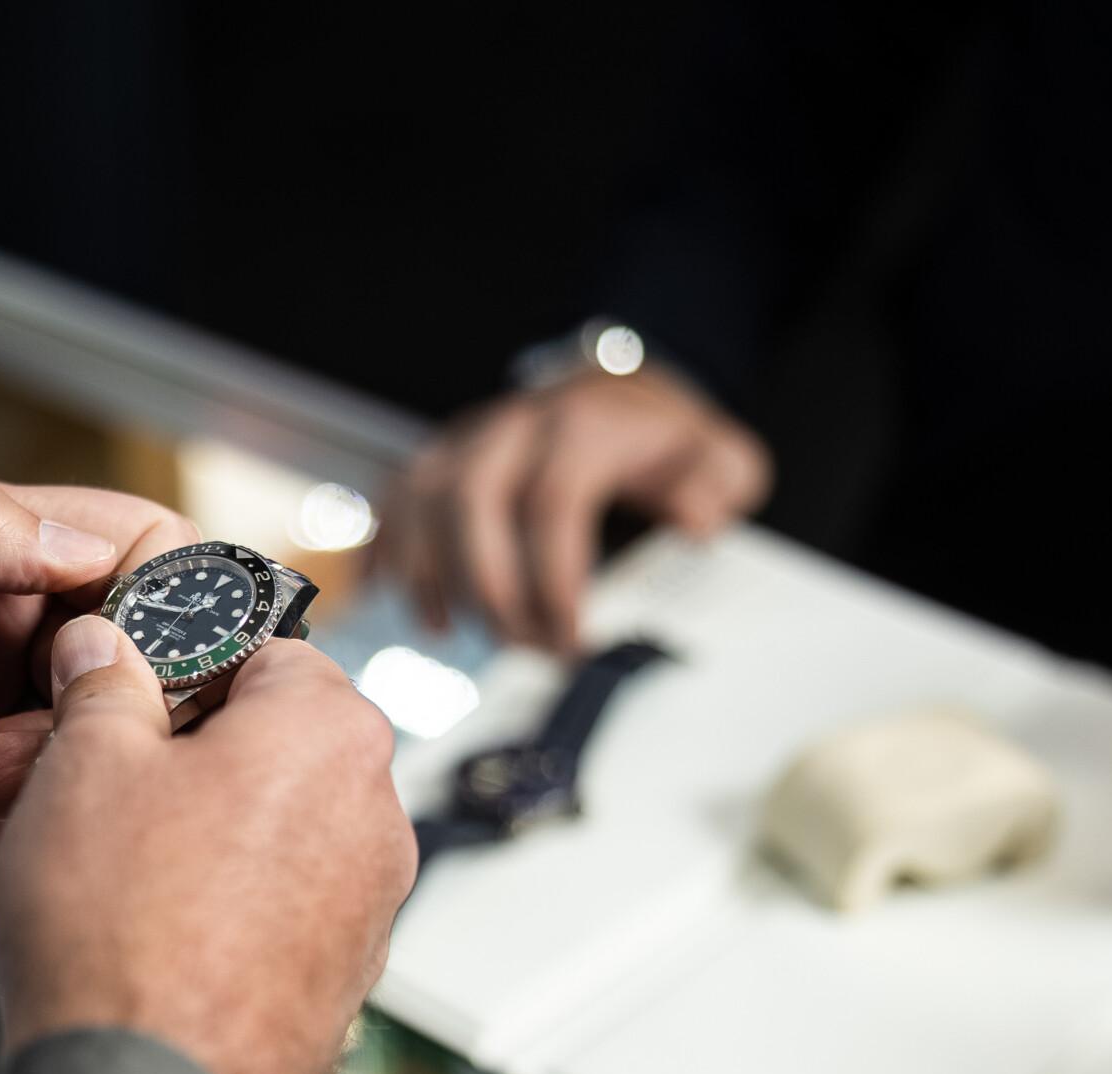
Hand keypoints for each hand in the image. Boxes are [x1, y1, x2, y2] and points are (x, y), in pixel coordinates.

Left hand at [0, 475, 194, 858]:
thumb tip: (96, 543)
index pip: (125, 545)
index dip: (178, 600)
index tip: (178, 675)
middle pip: (120, 655)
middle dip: (113, 717)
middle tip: (52, 767)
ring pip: (75, 739)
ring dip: (52, 784)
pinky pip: (16, 803)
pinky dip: (14, 830)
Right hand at [0, 619, 415, 1073]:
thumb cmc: (126, 929)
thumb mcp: (86, 761)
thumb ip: (100, 685)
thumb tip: (103, 650)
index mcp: (329, 730)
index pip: (248, 650)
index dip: (148, 661)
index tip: (80, 684)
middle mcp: (364, 819)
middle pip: (203, 764)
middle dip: (70, 778)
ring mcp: (345, 915)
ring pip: (187, 853)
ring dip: (70, 860)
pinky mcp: (311, 992)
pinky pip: (207, 926)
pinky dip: (122, 924)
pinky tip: (12, 942)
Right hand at [384, 364, 770, 651]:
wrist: (617, 392)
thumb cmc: (662, 442)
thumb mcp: (719, 456)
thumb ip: (717, 485)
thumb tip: (694, 523)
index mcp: (583, 427)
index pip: (552, 504)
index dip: (556, 581)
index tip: (572, 639)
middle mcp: (515, 425)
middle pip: (472, 500)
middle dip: (489, 586)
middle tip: (520, 643)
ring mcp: (468, 438)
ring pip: (422, 498)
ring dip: (431, 574)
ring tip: (455, 631)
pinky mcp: (439, 456)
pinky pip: (395, 500)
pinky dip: (392, 554)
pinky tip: (411, 604)